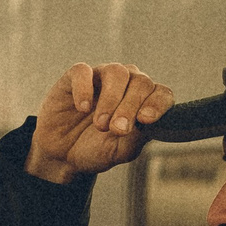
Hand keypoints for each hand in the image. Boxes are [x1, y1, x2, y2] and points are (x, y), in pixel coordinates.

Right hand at [25, 63, 174, 181]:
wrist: (62, 155)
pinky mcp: (74, 77)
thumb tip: (148, 123)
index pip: (162, 93)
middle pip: (141, 82)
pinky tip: (83, 108)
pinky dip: (85, 89)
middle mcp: (127, 84)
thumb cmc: (96, 149)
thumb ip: (136, 138)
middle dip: (131, 107)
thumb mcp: (119, 151)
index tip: (146, 120)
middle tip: (117, 130)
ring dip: (111, 99)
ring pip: (116, 72)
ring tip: (100, 124)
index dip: (158, 104)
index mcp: (143, 101)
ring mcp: (101, 77)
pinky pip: (83, 71)